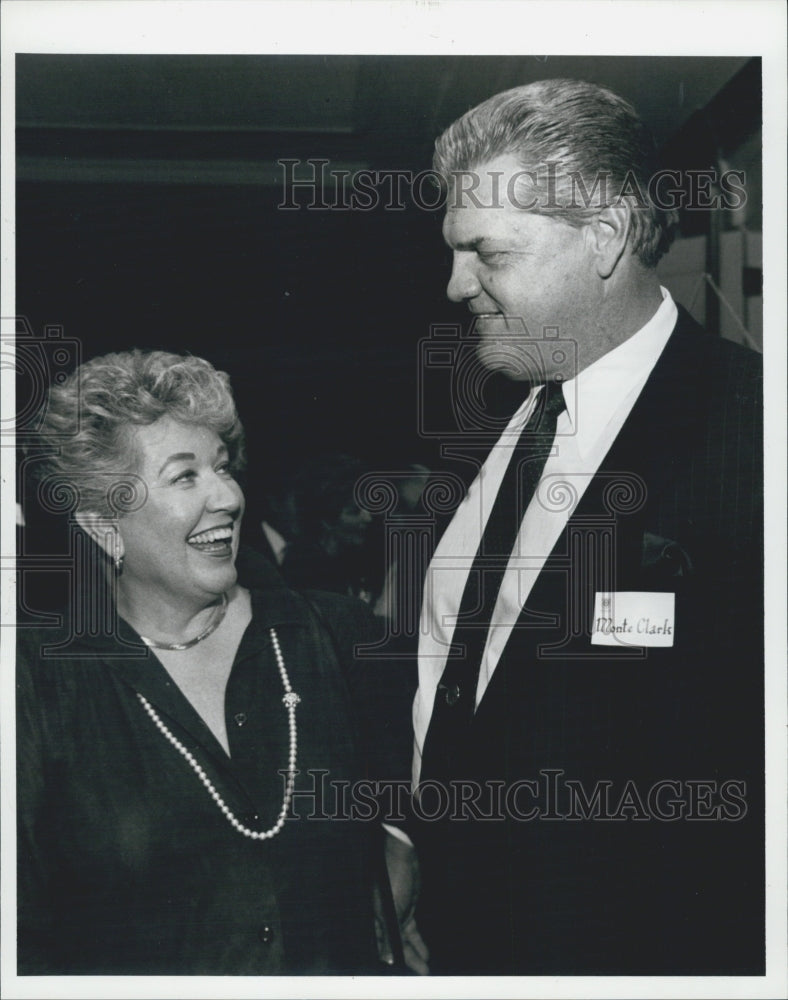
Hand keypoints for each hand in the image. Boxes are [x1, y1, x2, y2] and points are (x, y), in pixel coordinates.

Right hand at [374, 830, 429, 974]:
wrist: (403, 855)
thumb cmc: (392, 879)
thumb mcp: (390, 911)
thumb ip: (388, 936)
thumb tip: (387, 959)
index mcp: (376, 921)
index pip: (384, 948)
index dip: (394, 961)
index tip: (405, 976)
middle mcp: (385, 919)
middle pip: (396, 946)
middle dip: (409, 960)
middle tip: (423, 973)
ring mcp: (396, 913)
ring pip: (405, 939)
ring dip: (415, 952)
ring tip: (425, 966)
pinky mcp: (407, 907)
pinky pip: (411, 929)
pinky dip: (418, 940)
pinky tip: (425, 950)